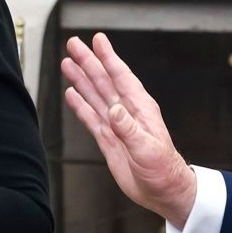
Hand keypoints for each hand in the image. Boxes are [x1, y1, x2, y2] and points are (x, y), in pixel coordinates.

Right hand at [61, 33, 196, 228]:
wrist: (163, 192)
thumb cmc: (164, 170)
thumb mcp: (148, 149)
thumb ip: (129, 129)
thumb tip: (114, 110)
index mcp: (140, 109)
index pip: (122, 77)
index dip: (109, 57)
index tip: (98, 40)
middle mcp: (127, 113)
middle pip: (104, 81)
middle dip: (89, 62)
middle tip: (73, 44)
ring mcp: (117, 126)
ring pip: (95, 96)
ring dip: (82, 80)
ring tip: (67, 64)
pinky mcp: (109, 140)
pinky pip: (91, 118)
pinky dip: (80, 106)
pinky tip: (72, 95)